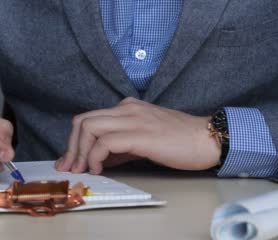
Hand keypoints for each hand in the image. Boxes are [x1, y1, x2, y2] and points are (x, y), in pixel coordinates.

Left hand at [55, 98, 219, 174]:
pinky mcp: (139, 134)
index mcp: (127, 107)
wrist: (206, 139)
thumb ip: (120, 147)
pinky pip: (105, 142)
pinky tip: (99, 169)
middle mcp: (126, 108)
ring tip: (83, 170)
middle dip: (71, 147)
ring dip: (79, 152)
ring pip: (89, 128)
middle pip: (82, 121)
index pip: (88, 118)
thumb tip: (97, 160)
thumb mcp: (143, 140)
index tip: (71, 162)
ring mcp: (133, 119)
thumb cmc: (180, 141)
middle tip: (71, 169)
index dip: (74, 141)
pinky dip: (95, 157)